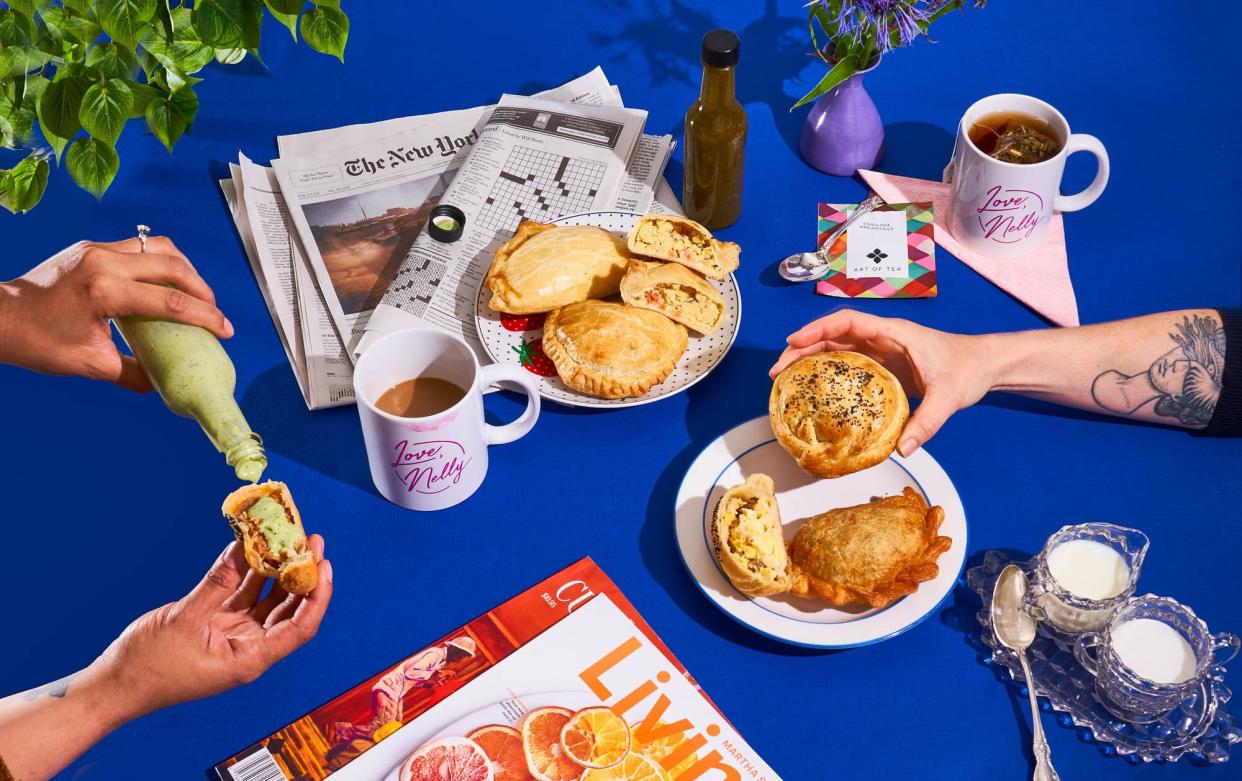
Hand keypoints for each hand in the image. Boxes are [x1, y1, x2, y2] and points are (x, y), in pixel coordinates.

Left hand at [0, 236, 231, 390]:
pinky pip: (138, 247)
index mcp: (104, 290)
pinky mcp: (91, 248)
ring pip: (158, 247)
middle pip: (172, 265)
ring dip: (184, 269)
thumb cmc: (36, 341)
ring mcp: (96, 250)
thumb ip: (132, 373)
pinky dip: (160, 262)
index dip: (204, 317)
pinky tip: (165, 283)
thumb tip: (161, 381)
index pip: (169, 301)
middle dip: (202, 289)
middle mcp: (102, 262)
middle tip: (215, 311)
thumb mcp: (90, 364)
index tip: (224, 330)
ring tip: (195, 292)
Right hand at [93, 536, 331, 718]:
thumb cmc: (149, 665)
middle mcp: (249, 647)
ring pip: (267, 598)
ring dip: (279, 570)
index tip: (324, 565)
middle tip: (312, 540)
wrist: (115, 684)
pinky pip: (242, 594)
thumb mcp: (185, 619)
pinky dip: (249, 572)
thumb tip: (244, 548)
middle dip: (304, 575)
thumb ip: (218, 583)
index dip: (317, 596)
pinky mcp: (216, 624)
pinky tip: (255, 547)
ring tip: (290, 538)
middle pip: (289, 609)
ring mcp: (233, 634)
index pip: (300, 627)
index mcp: (250, 659)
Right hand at [769, 309, 999, 454]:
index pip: (848, 321)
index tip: (793, 342)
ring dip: (811, 360)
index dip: (817, 329)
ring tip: (787, 379)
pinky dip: (829, 373)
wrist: (985, 366)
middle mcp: (883, 338)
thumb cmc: (968, 369)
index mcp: (894, 333)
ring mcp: (883, 352)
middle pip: (834, 335)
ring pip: (838, 349)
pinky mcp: (885, 367)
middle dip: (803, 348)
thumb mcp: (948, 397)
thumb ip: (926, 423)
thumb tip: (903, 449)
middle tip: (779, 370)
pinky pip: (850, 365)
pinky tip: (816, 390)